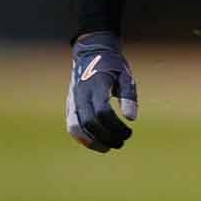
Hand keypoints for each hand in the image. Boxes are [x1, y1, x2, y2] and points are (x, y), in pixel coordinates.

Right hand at [66, 31, 137, 152]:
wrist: (91, 52)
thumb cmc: (112, 65)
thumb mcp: (125, 76)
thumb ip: (128, 96)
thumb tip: (131, 118)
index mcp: (95, 85)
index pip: (102, 111)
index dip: (116, 126)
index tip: (129, 131)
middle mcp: (80, 93)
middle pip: (89, 122)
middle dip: (106, 136)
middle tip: (121, 142)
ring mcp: (72, 100)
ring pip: (76, 127)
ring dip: (92, 142)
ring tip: (108, 147)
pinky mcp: (70, 106)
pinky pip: (72, 126)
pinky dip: (83, 138)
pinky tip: (97, 143)